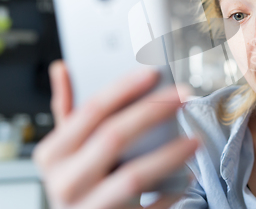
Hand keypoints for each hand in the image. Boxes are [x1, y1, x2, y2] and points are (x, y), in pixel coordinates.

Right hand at [33, 60, 198, 208]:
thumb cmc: (76, 182)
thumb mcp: (64, 150)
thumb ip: (66, 111)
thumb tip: (61, 68)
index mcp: (53, 155)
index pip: (91, 111)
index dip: (123, 88)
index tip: (152, 73)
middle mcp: (65, 182)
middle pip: (113, 137)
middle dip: (153, 111)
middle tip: (183, 95)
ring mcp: (88, 208)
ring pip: (134, 176)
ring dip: (169, 155)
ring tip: (195, 140)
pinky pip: (150, 208)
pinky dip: (171, 191)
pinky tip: (185, 177)